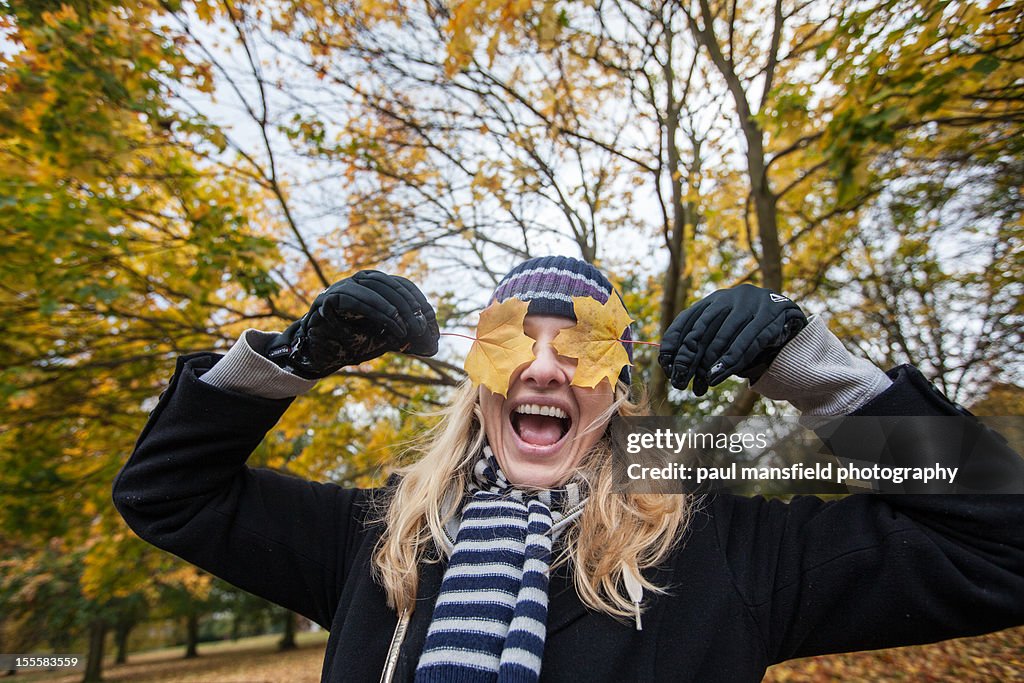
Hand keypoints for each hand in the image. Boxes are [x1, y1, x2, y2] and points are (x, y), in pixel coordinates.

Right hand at [267, 271, 438, 379]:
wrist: (323, 353)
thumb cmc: (355, 342)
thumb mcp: (387, 338)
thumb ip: (405, 334)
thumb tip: (433, 341)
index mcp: (375, 286)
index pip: (401, 284)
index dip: (416, 299)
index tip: (429, 317)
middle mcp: (359, 281)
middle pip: (388, 283)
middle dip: (407, 305)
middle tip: (418, 326)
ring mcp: (342, 287)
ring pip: (371, 287)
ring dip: (391, 309)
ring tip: (403, 329)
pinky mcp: (327, 300)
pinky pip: (352, 300)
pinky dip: (372, 312)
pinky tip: (386, 327)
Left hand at [658, 284, 805, 395]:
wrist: (787, 314)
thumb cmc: (748, 329)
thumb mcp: (724, 332)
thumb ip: (703, 344)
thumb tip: (674, 368)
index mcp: (713, 300)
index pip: (685, 321)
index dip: (673, 344)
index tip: (667, 367)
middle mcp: (728, 298)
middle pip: (701, 329)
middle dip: (689, 358)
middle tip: (680, 381)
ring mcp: (750, 303)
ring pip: (723, 335)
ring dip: (710, 362)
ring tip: (702, 382)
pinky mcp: (769, 314)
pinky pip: (748, 340)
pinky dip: (731, 359)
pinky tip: (720, 374)